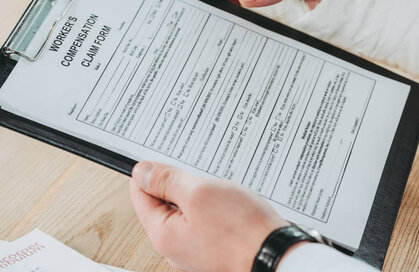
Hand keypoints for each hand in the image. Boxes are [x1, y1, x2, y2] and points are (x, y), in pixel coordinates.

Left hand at [130, 161, 287, 271]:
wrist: (278, 258)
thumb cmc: (244, 232)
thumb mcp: (200, 193)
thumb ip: (167, 181)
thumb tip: (143, 172)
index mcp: (164, 235)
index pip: (140, 195)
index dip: (151, 172)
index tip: (166, 160)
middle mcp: (176, 247)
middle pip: (164, 204)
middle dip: (179, 183)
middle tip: (200, 175)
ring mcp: (197, 249)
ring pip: (188, 211)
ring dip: (201, 195)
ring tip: (220, 190)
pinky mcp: (216, 248)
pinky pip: (206, 221)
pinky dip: (215, 208)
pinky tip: (230, 203)